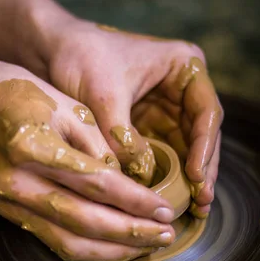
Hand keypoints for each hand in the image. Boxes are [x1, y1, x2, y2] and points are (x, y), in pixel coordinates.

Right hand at [0, 58, 175, 260]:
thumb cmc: (18, 94)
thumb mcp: (66, 104)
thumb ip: (98, 147)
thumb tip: (127, 187)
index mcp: (30, 146)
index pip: (96, 183)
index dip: (134, 201)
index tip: (165, 210)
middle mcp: (14, 182)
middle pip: (83, 221)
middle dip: (130, 234)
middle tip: (165, 235)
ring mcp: (6, 202)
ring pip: (67, 241)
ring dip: (111, 250)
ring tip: (146, 246)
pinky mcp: (6, 211)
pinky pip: (52, 239)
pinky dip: (87, 247)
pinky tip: (113, 245)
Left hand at [47, 22, 223, 217]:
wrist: (53, 52)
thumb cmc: (81, 58)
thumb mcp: (103, 96)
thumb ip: (123, 137)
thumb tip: (142, 179)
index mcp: (183, 66)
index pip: (206, 112)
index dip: (205, 147)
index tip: (197, 176)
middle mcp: (182, 89)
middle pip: (204, 135)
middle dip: (204, 169)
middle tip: (202, 202)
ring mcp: (168, 109)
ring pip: (189, 149)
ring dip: (192, 178)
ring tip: (195, 209)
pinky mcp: (150, 126)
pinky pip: (166, 154)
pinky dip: (170, 176)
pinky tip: (172, 199)